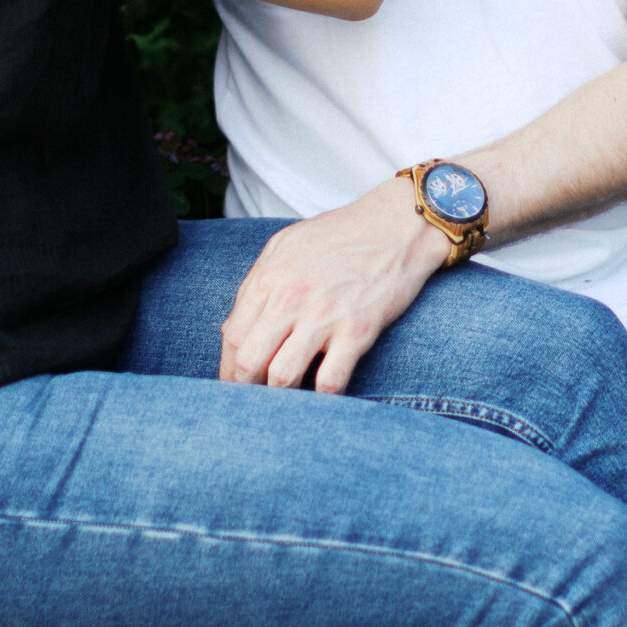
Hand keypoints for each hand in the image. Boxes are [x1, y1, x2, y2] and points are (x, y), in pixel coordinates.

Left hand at [219, 178, 446, 393]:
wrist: (398, 225)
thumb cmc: (341, 235)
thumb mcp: (286, 246)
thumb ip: (257, 285)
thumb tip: (234, 329)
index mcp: (269, 278)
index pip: (232, 337)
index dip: (229, 368)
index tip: (235, 383)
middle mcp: (290, 299)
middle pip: (249, 362)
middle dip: (247, 388)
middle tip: (255, 401)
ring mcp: (323, 317)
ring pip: (282, 378)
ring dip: (282, 397)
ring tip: (288, 400)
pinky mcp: (357, 331)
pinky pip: (330, 382)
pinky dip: (323, 397)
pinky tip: (324, 391)